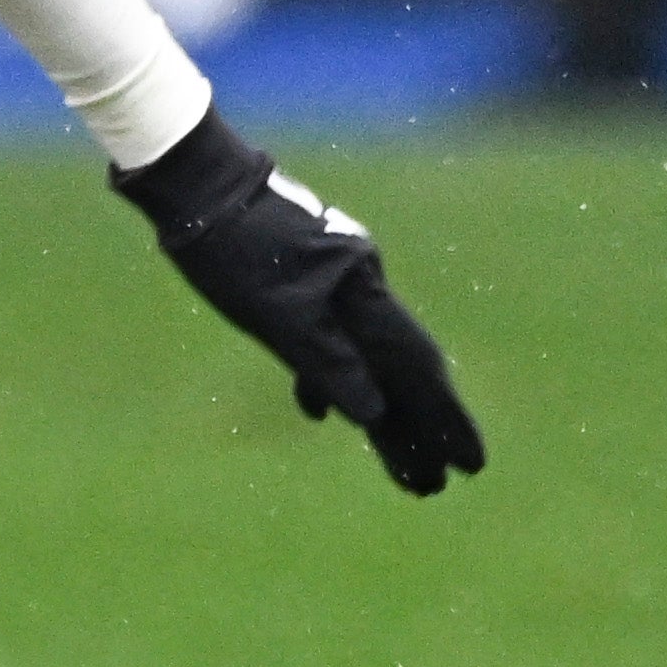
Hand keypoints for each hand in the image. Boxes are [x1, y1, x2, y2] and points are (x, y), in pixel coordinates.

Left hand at [111, 112, 487, 495]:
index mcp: (364, 292)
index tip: (470, 466)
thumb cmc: (231, 248)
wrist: (196, 182)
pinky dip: (335, 376)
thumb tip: (373, 417)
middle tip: (437, 484)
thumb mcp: (276, 314)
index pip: (416, 369)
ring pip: (369, 356)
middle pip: (400, 369)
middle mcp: (363, 285)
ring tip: (396, 463)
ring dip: (381, 410)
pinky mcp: (306, 278)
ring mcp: (337, 280)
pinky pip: (336, 339)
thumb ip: (325, 364)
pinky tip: (323, 406)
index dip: (443, 420)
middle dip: (419, 428)